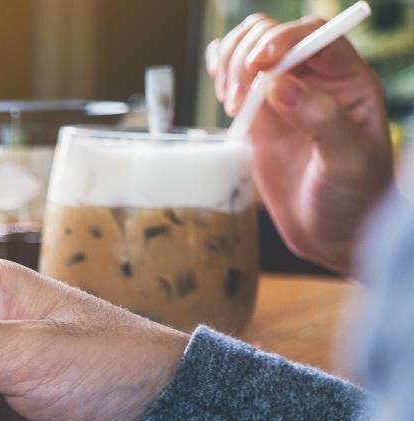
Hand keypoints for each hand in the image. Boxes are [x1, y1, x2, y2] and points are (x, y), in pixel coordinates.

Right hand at [208, 13, 392, 274]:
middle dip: (247, 58)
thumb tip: (282, 85)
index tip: (257, 65)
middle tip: (238, 98)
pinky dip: (218, 71)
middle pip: (274, 36)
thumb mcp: (347, 163)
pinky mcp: (259, 113)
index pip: (314, 36)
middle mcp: (317, 80)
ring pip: (249, 48)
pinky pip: (234, 73)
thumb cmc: (354, 199)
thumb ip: (322, 120)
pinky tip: (221, 93)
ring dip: (230, 66)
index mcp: (349, 82)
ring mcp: (285, 95)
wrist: (334, 232)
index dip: (282, 40)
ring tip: (232, 104)